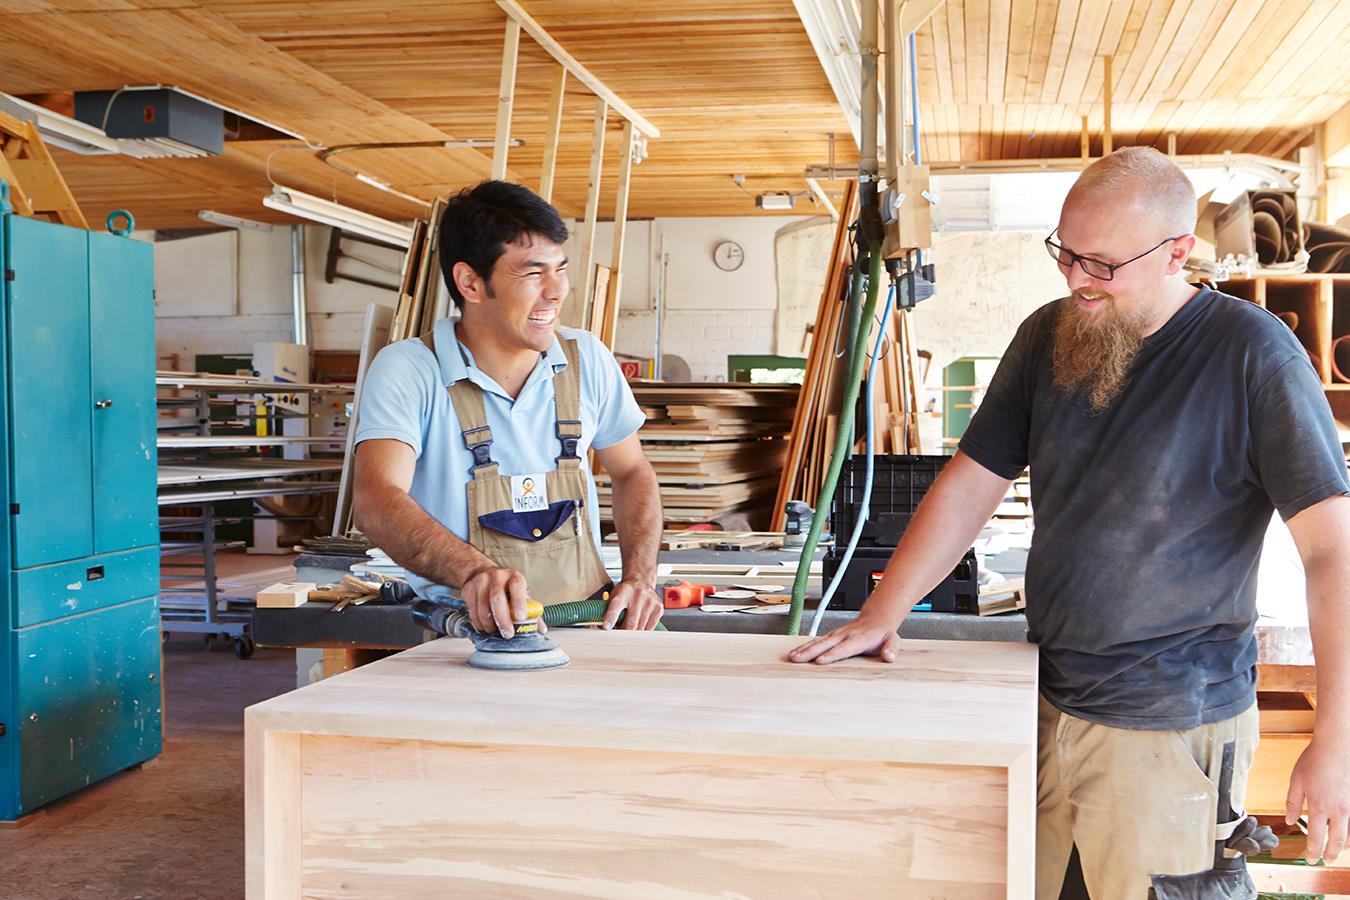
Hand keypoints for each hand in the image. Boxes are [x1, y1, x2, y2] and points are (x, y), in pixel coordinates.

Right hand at [460, 565, 532, 637]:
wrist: (480, 573)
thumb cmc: (505, 586)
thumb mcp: (520, 593)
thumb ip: (531, 611)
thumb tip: (541, 629)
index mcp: (514, 576)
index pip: (517, 587)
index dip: (519, 602)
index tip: (521, 618)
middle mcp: (497, 577)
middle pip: (497, 599)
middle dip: (503, 620)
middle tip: (508, 634)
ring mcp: (481, 582)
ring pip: (483, 608)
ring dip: (490, 625)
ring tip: (496, 632)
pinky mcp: (469, 590)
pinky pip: (473, 612)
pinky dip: (480, 624)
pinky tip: (486, 627)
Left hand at [603, 579, 663, 630]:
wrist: (641, 581)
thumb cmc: (626, 591)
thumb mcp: (614, 596)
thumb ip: (608, 610)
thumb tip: (603, 628)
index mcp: (624, 592)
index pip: (616, 606)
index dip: (610, 619)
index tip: (606, 628)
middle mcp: (639, 595)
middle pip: (631, 623)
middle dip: (623, 632)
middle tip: (618, 634)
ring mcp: (650, 602)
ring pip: (640, 628)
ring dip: (633, 633)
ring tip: (628, 627)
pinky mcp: (659, 608)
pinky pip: (650, 628)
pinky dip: (642, 631)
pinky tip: (639, 625)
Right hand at [786, 614, 901, 664]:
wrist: (876, 619)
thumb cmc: (882, 633)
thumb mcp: (893, 640)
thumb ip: (891, 648)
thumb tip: (889, 656)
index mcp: (859, 639)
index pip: (843, 648)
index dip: (831, 654)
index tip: (820, 660)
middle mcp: (844, 635)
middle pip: (825, 644)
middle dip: (810, 652)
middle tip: (797, 659)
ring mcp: (836, 634)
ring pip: (817, 642)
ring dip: (804, 649)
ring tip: (792, 657)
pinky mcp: (831, 636)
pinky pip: (816, 641)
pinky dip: (804, 646)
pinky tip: (795, 652)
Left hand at [1286, 733, 1349, 862]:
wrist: (1336, 748)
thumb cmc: (1314, 762)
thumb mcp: (1296, 781)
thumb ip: (1293, 803)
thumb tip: (1290, 821)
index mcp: (1319, 806)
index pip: (1316, 836)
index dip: (1313, 850)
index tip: (1310, 859)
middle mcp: (1338, 810)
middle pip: (1337, 841)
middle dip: (1330, 854)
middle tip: (1324, 861)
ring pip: (1349, 834)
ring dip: (1342, 846)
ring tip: (1335, 852)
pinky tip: (1345, 835)